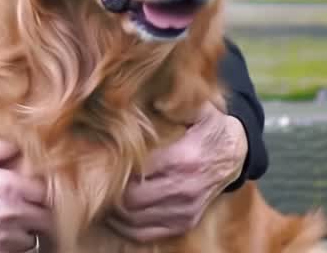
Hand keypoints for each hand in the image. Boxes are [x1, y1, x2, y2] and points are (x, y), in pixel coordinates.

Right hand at [0, 139, 51, 252]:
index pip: (43, 191)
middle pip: (45, 220)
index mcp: (6, 187)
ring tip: (10, 227)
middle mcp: (11, 215)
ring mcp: (2, 241)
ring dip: (25, 234)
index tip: (31, 191)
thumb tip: (16, 147)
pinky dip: (9, 249)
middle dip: (38, 215)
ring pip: (31, 241)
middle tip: (28, 211)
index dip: (38, 191)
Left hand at [106, 102, 246, 243]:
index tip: (97, 158)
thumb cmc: (208, 126)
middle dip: (108, 191)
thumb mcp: (197, 107)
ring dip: (112, 210)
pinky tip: (114, 213)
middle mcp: (184, 189)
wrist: (235, 153)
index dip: (112, 168)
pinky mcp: (185, 221)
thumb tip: (142, 93)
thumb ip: (172, 101)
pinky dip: (125, 226)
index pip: (136, 171)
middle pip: (131, 199)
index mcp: (183, 158)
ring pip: (134, 220)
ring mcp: (185, 209)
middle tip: (92, 178)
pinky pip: (146, 233)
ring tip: (98, 194)